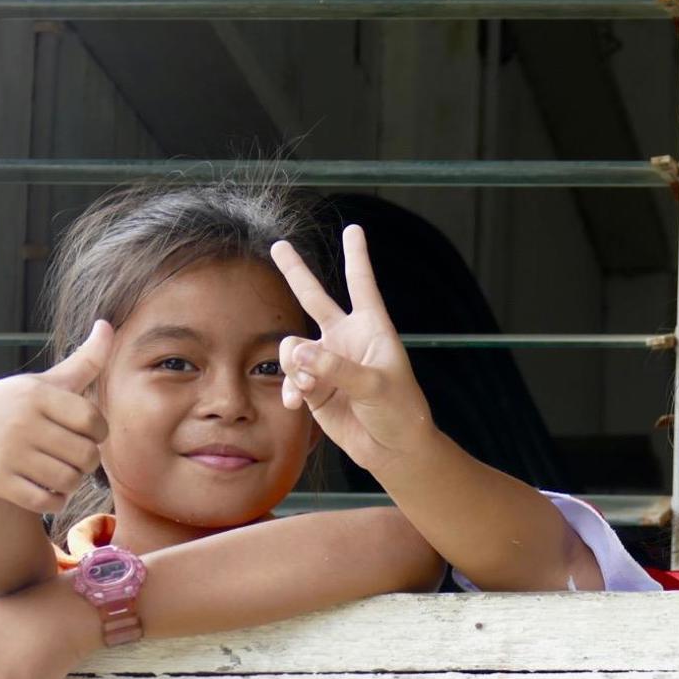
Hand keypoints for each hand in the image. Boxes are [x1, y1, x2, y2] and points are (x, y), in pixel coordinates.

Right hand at [0, 320, 112, 513]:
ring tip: (63, 473)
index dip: (99, 432)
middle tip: (75, 457)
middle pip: (85, 455)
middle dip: (87, 461)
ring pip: (68, 480)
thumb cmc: (15, 406)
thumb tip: (108, 325)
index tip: (87, 433)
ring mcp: (7, 452)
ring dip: (72, 482)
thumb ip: (85, 360)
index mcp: (37, 395)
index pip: (93, 421)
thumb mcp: (46, 382)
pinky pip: (45, 501)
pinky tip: (50, 491)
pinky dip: (56, 501)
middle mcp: (21, 422)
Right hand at [271, 227, 434, 474]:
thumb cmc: (399, 411)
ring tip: (310, 387)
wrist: (393, 448)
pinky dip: (290, 388)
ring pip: (294, 348)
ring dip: (295, 366)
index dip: (356, 256)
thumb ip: (336, 368)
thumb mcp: (374, 386)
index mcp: (372, 329)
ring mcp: (328, 363)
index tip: (354, 230)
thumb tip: (298, 353)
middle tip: (279, 245)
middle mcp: (347, 340)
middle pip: (316, 298)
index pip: (362, 285)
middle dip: (296, 272)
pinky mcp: (316, 388)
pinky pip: (291, 378)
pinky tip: (297, 401)